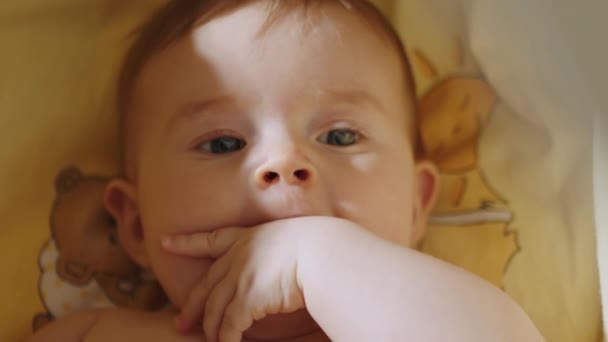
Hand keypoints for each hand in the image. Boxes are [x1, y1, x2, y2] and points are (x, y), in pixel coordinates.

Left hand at [161, 219, 306, 341]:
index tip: (165, 243)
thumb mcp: (289, 238)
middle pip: (206, 285)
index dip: (186, 243)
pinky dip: (226, 340)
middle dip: (191, 307)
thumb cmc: (317, 246)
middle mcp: (238, 256)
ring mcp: (240, 277)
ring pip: (214, 310)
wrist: (324, 252)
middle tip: (179, 323)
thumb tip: (275, 269)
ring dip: (211, 330)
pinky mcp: (247, 299)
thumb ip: (274, 252)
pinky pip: (229, 327)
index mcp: (247, 237)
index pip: (209, 240)